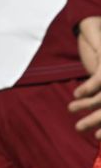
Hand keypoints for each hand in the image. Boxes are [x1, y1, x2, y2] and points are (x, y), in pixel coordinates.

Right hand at [69, 16, 100, 135]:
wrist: (99, 29)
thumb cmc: (100, 54)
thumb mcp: (100, 73)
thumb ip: (99, 91)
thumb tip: (90, 109)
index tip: (96, 137)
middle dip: (96, 120)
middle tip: (79, 129)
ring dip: (87, 106)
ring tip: (70, 109)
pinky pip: (99, 80)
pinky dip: (87, 89)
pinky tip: (76, 94)